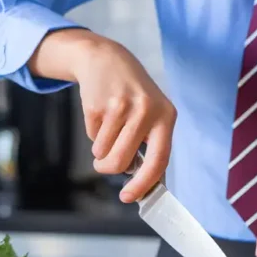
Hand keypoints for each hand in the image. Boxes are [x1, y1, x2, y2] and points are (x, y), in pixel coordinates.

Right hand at [30, 29, 175, 202]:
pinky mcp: (99, 104)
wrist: (107, 59)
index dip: (143, 184)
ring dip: (99, 149)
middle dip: (109, 167)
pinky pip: (90, 136)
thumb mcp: (152, 113)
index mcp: (166, 117)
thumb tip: (143, 182)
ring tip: (107, 128)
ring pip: (103, 152)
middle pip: (122, 162)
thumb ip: (150, 145)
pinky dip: (92, 133)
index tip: (128, 197)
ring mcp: (122, 106)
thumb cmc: (132, 95)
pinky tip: (100, 114)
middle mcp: (147, 111)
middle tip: (104, 163)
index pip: (159, 160)